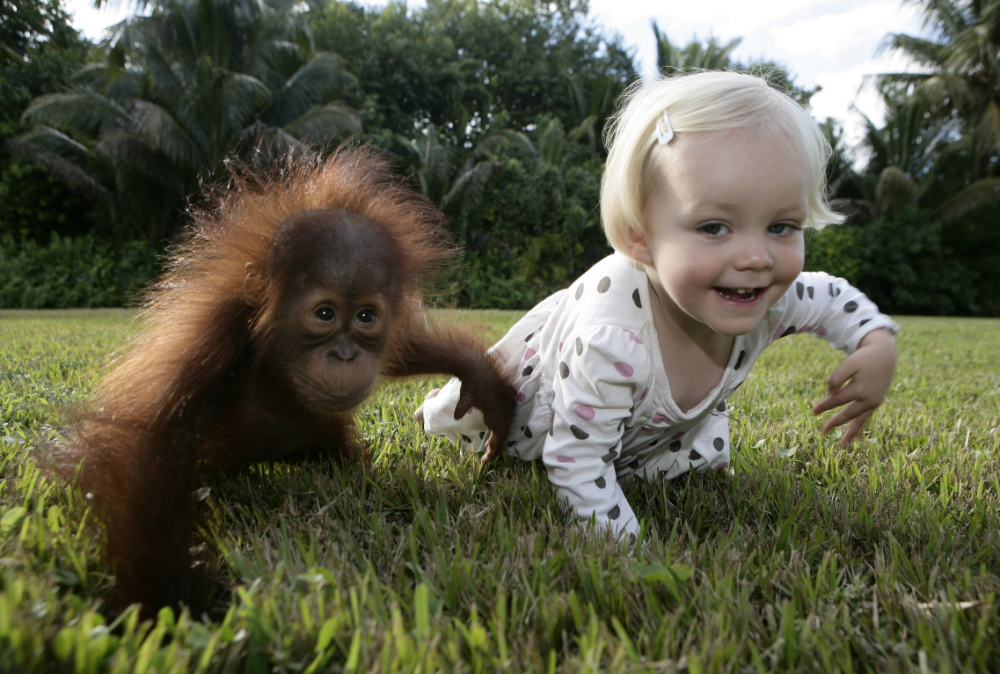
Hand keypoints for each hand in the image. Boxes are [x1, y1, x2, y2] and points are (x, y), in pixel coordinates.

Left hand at [450, 353, 515, 464]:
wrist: (478, 364)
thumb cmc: (471, 382)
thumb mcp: (466, 396)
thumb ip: (462, 407)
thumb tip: (457, 417)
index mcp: (496, 411)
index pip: (499, 437)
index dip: (494, 451)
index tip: (485, 460)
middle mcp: (504, 409)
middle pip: (503, 433)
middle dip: (496, 446)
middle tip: (485, 455)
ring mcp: (506, 403)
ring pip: (505, 425)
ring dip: (497, 436)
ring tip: (488, 445)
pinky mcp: (505, 398)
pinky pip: (505, 416)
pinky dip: (499, 425)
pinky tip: (492, 428)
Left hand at [812, 328, 896, 446]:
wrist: (884, 356)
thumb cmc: (863, 359)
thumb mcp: (848, 363)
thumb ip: (836, 378)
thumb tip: (831, 393)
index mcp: (861, 389)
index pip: (838, 400)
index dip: (825, 406)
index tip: (813, 412)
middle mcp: (869, 399)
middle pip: (848, 414)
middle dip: (835, 423)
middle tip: (822, 432)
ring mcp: (874, 402)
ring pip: (859, 420)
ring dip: (850, 433)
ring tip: (841, 446)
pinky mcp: (876, 402)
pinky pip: (866, 418)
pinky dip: (859, 428)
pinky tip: (853, 439)